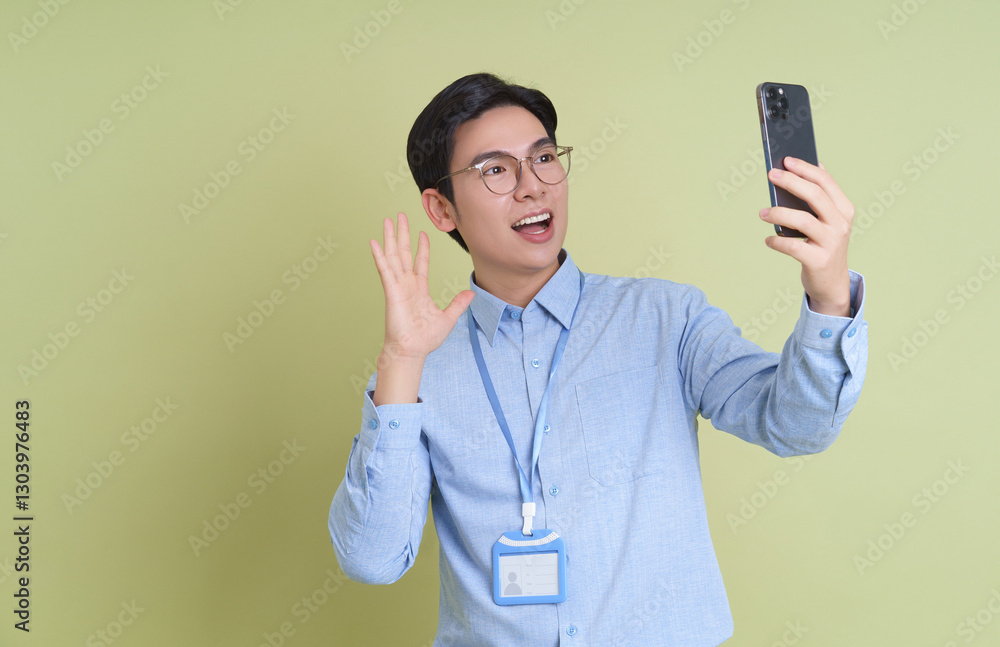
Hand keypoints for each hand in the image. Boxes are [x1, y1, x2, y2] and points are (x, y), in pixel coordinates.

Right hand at [369, 212, 474, 364]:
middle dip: (403, 234)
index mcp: (419, 289)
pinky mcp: (391, 292)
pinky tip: (375, 242)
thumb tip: (470, 294)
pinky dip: (380, 256)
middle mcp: (407, 285)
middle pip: (404, 253)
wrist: (412, 351)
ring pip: (394, 256)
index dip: (422, 247)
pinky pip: (385, 270)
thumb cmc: (425, 339)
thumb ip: (458, 304)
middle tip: (400, 216)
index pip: (421, 263)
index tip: (423, 233)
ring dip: (391, 238)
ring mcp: (398, 287)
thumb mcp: (448, 318)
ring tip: (388, 221)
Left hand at [758, 157, 853, 316]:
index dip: (805, 169)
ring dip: (778, 213)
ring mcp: (831, 243)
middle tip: (771, 175)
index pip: (825, 182)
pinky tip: (768, 240)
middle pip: (815, 196)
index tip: (786, 160)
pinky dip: (777, 241)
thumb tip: (801, 170)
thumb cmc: (823, 246)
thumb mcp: (827, 221)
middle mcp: (840, 224)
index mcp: (844, 210)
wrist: (832, 283)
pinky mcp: (818, 261)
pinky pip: (793, 247)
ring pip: (802, 220)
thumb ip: (818, 199)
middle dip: (791, 182)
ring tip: (762, 213)